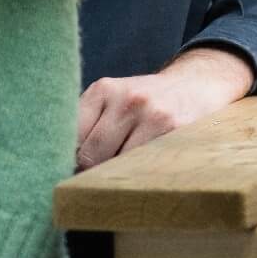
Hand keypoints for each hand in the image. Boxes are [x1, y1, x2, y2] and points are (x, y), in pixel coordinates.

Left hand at [74, 46, 254, 169]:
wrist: (198, 83)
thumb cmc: (146, 100)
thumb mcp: (114, 98)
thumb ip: (87, 125)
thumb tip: (58, 167)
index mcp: (103, 89)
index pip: (69, 138)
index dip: (68, 160)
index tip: (72, 170)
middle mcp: (127, 99)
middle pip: (89, 156)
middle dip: (91, 171)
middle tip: (100, 174)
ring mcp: (153, 114)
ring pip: (116, 164)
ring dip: (116, 174)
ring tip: (124, 168)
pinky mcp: (174, 130)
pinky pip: (142, 165)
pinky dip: (139, 172)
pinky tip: (144, 165)